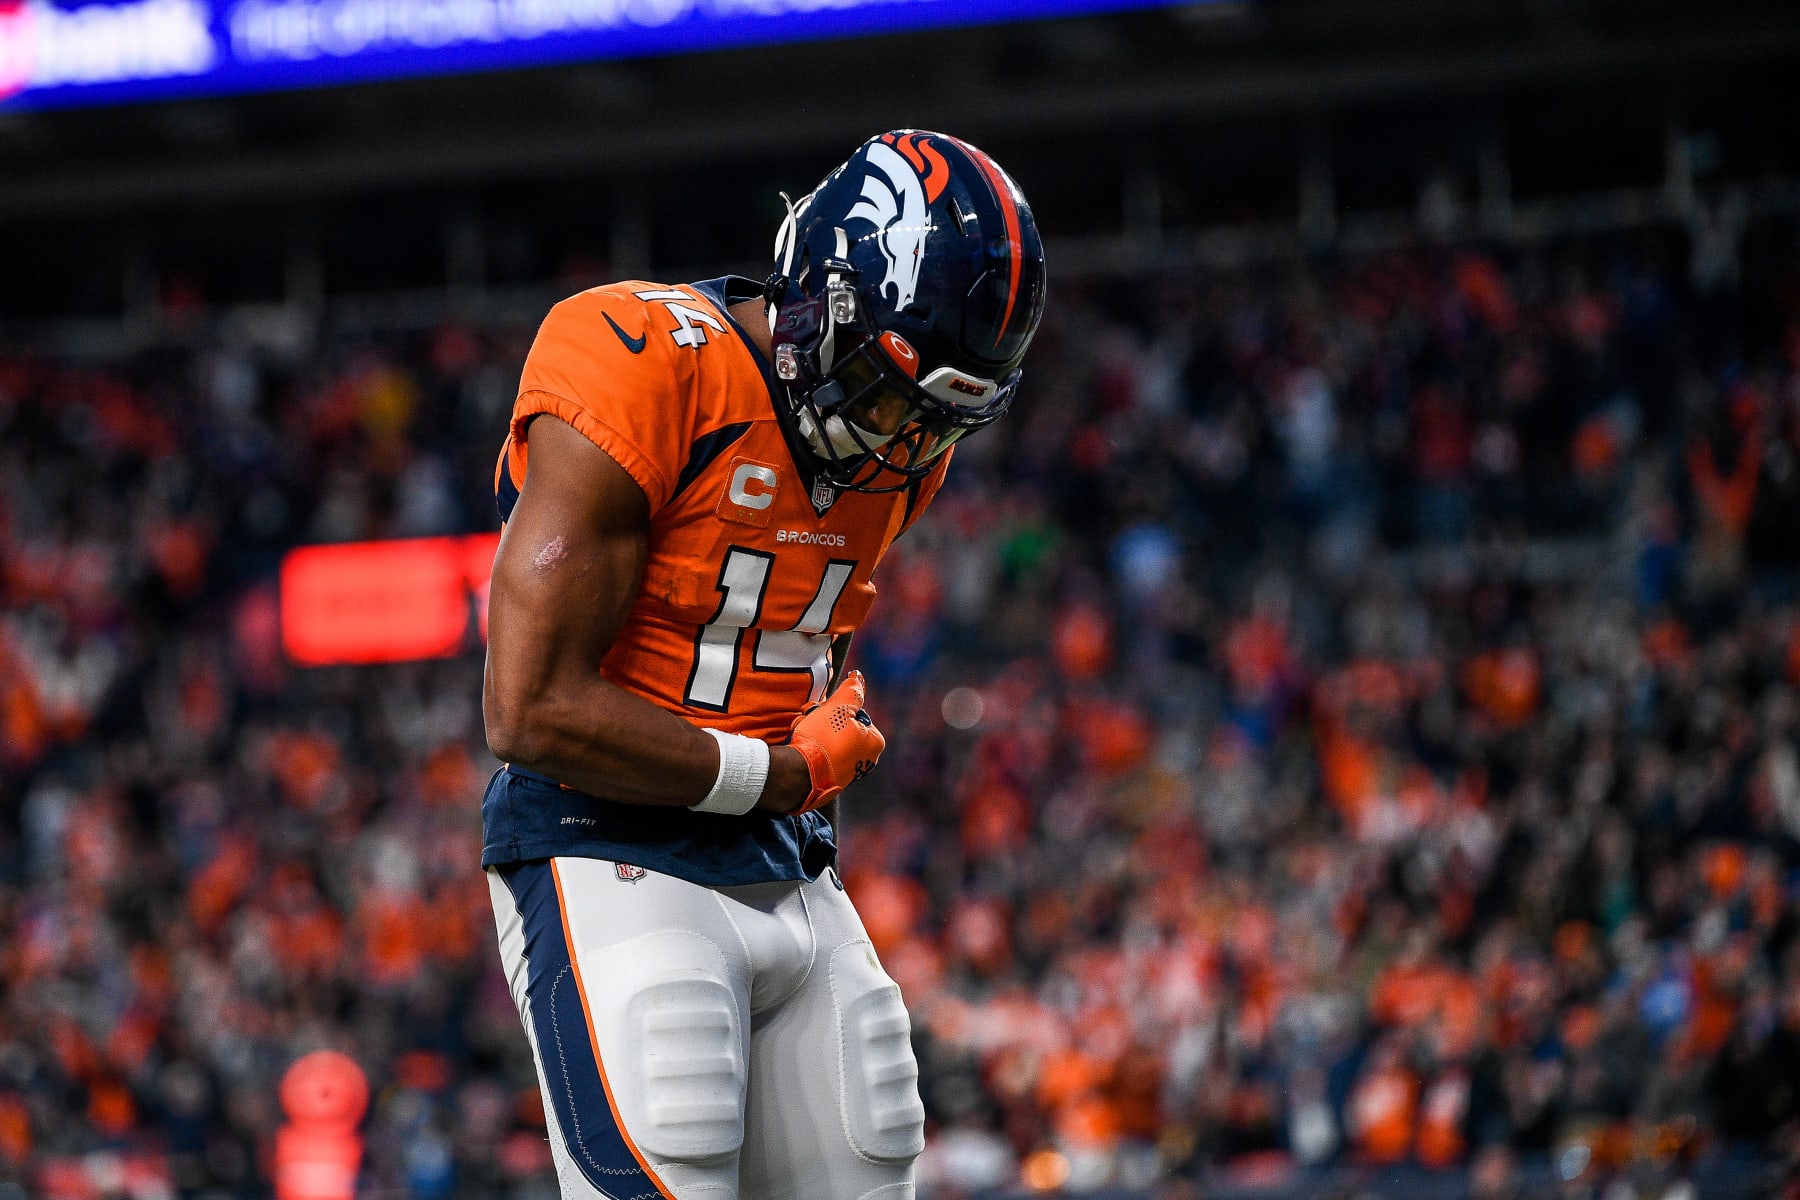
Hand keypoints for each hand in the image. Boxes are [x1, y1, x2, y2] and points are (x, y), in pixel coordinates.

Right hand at [786, 671, 884, 813]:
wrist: (799, 775)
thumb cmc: (822, 739)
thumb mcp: (838, 707)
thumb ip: (851, 691)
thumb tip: (858, 677)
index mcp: (874, 744)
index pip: (855, 714)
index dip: (836, 708)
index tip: (823, 710)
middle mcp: (865, 762)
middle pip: (841, 728)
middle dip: (822, 720)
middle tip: (809, 718)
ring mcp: (846, 774)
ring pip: (827, 741)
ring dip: (812, 732)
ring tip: (800, 732)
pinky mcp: (828, 782)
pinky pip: (819, 758)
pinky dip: (809, 750)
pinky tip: (799, 747)